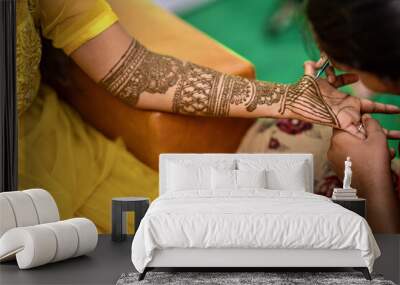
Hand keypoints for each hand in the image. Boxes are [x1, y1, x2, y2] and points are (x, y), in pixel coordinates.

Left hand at [303, 61, 399, 138]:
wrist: (292, 102)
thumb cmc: (301, 90)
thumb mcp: (309, 75)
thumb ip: (313, 64)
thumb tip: (316, 57)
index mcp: (342, 95)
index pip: (360, 92)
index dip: (374, 94)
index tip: (379, 89)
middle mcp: (345, 105)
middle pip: (370, 107)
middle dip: (384, 108)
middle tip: (398, 109)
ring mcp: (343, 114)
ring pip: (364, 120)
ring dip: (375, 120)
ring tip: (393, 123)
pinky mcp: (338, 122)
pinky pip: (353, 130)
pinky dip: (361, 133)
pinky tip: (369, 135)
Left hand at [327, 114, 399, 231]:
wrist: (372, 191)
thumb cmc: (374, 165)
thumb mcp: (377, 138)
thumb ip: (371, 124)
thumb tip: (365, 118)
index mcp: (338, 139)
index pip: (343, 123)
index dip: (357, 121)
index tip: (368, 123)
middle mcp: (332, 149)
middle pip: (349, 136)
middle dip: (367, 136)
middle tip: (381, 138)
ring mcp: (334, 161)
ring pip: (353, 148)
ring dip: (369, 147)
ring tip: (386, 151)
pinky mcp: (340, 170)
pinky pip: (352, 158)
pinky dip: (364, 157)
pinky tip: (380, 160)